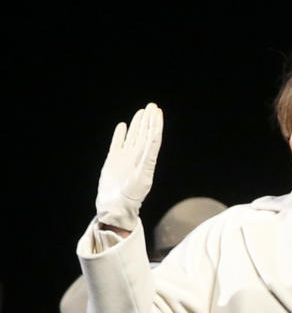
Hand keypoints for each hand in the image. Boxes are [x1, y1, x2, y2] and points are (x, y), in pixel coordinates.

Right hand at [96, 103, 163, 231]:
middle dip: (149, 120)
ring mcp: (125, 158)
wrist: (116, 206)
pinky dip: (120, 134)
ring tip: (142, 111)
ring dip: (138, 124)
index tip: (157, 112)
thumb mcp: (142, 176)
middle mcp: (137, 158)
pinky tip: (123, 126)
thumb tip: (153, 140)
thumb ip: (147, 158)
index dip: (156, 125)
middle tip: (152, 106)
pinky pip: (118, 143)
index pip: (153, 139)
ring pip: (133, 137)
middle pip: (145, 135)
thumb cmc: (131, 196)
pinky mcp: (113, 161)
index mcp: (146, 160)